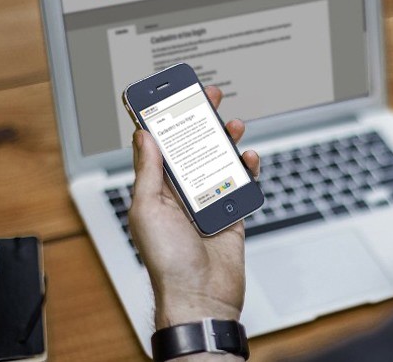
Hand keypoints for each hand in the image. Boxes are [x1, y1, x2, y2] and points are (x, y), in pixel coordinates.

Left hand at [129, 86, 260, 329]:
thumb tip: (144, 136)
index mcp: (156, 190)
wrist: (201, 296)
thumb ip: (148, 171)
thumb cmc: (167, 262)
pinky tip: (248, 157)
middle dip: (200, 120)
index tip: (171, 95)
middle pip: (192, 147)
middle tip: (208, 96)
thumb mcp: (147, 209)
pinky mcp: (231, 213)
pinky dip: (246, 168)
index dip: (165, 119)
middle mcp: (181, 193)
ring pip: (219, 160)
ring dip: (226, 139)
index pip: (159, 146)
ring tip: (233, 123)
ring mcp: (208, 201)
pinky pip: (241, 183)